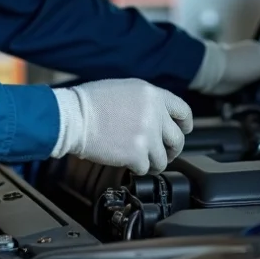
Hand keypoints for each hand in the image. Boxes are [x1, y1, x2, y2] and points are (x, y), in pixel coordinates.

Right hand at [49, 79, 193, 174]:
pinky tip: (126, 162)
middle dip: (172, 150)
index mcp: (153, 95)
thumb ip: (145, 102)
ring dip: (153, 162)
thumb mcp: (124, 90)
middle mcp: (155, 113)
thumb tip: (156, 118)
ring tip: (140, 161)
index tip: (183, 132)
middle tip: (163, 154)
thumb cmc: (90, 103)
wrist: (74, 117)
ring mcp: (148, 135)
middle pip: (177, 139)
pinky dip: (137, 168)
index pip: (183, 111)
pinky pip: (146, 168)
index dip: (185, 124)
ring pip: (163, 159)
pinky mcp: (137, 154)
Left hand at [189, 40, 259, 95]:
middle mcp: (250, 61)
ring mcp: (241, 73)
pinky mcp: (232, 84)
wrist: (209, 72)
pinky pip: (245, 93)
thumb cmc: (236, 64)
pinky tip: (251, 102)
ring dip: (259, 95)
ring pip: (257, 87)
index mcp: (259, 52)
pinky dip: (248, 98)